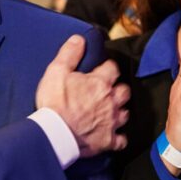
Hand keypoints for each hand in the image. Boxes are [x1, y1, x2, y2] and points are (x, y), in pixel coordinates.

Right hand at [36, 35, 129, 156]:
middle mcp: (111, 101)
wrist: (55, 133)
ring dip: (119, 110)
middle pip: (124, 91)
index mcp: (99, 83)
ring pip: (125, 113)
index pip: (112, 68)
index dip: (107, 67)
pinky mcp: (108, 140)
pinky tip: (113, 134)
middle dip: (118, 88)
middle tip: (108, 89)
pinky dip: (118, 136)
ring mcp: (111, 122)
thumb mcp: (56, 72)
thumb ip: (69, 54)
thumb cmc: (55, 103)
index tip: (102, 68)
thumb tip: (79, 39)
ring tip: (111, 109)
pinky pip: (121, 139)